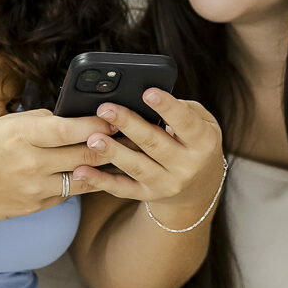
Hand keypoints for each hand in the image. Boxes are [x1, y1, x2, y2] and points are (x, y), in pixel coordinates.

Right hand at [0, 109, 112, 223]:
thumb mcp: (0, 124)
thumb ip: (36, 122)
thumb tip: (67, 117)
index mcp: (21, 134)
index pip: (71, 128)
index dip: (98, 123)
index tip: (115, 117)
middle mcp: (30, 163)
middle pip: (84, 154)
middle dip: (108, 145)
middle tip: (127, 136)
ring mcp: (33, 188)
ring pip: (82, 178)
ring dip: (99, 167)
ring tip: (115, 157)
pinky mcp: (33, 207)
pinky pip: (65, 194)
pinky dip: (75, 183)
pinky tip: (83, 174)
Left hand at [70, 89, 224, 220]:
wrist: (199, 186)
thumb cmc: (194, 141)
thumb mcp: (203, 123)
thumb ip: (184, 109)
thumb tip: (152, 96)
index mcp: (203, 142)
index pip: (186, 123)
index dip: (167, 107)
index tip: (148, 92)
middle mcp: (187, 166)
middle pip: (154, 143)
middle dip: (129, 124)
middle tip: (106, 109)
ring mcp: (167, 183)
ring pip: (137, 167)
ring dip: (113, 152)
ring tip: (93, 138)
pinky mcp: (148, 195)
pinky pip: (122, 188)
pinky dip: (101, 181)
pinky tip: (83, 170)